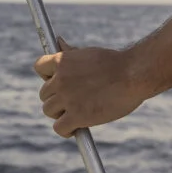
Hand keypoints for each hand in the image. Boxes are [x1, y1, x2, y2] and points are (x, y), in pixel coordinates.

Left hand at [33, 38, 149, 136]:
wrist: (133, 75)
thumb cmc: (115, 63)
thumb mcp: (88, 53)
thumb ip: (70, 53)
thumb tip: (58, 41)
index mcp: (61, 61)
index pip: (39, 68)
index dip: (47, 77)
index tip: (57, 83)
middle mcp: (60, 79)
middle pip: (44, 93)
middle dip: (56, 98)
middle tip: (72, 102)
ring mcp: (67, 97)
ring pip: (48, 110)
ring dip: (59, 114)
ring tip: (74, 115)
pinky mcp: (77, 115)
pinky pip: (59, 127)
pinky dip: (65, 131)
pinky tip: (75, 129)